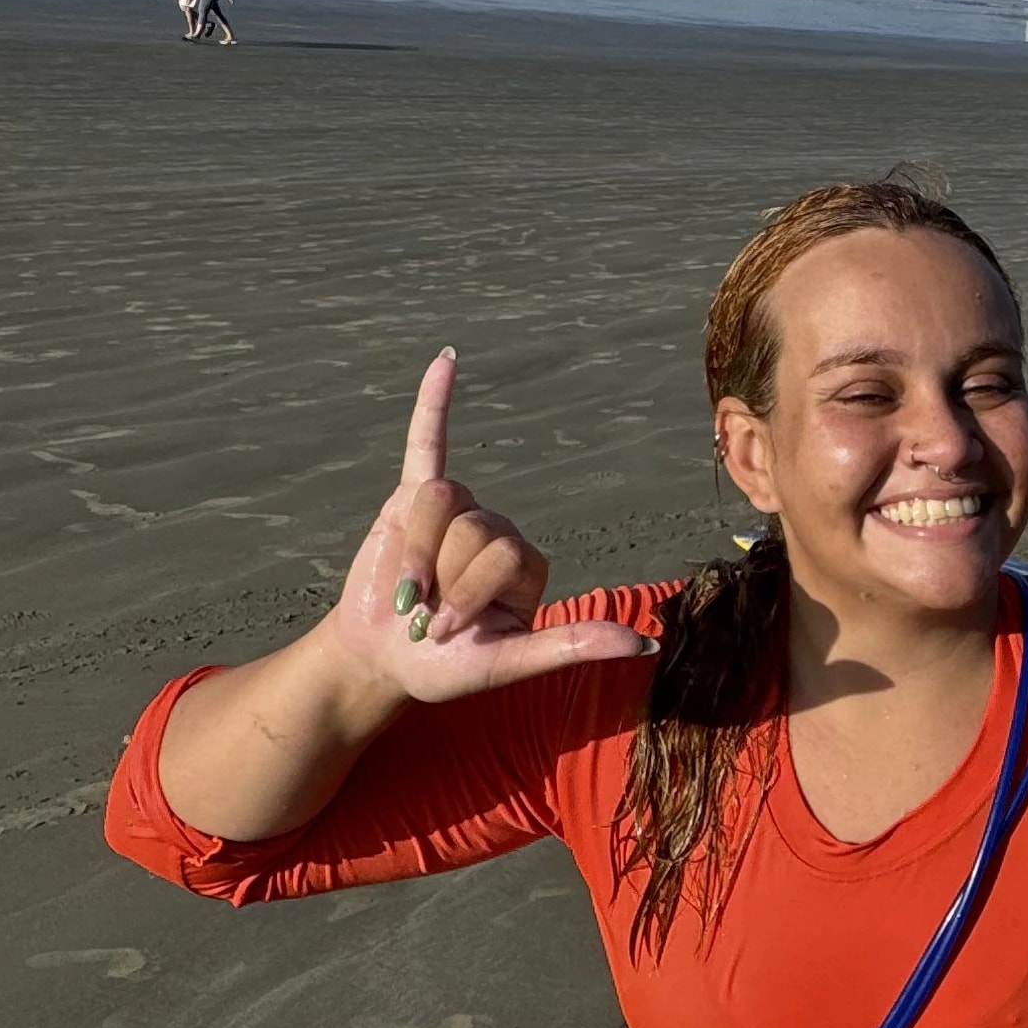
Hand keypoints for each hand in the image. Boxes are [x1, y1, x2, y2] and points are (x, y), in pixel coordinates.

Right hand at [327, 352, 653, 705]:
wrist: (380, 659)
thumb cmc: (445, 667)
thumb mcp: (508, 664)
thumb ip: (570, 646)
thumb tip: (647, 644)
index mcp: (526, 565)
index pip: (506, 556)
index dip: (471, 596)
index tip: (453, 637)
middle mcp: (496, 530)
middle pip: (475, 530)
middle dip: (442, 581)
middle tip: (427, 617)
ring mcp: (455, 511)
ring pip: (440, 505)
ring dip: (416, 554)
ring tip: (409, 591)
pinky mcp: (412, 499)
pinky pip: (426, 440)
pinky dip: (434, 400)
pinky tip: (447, 359)